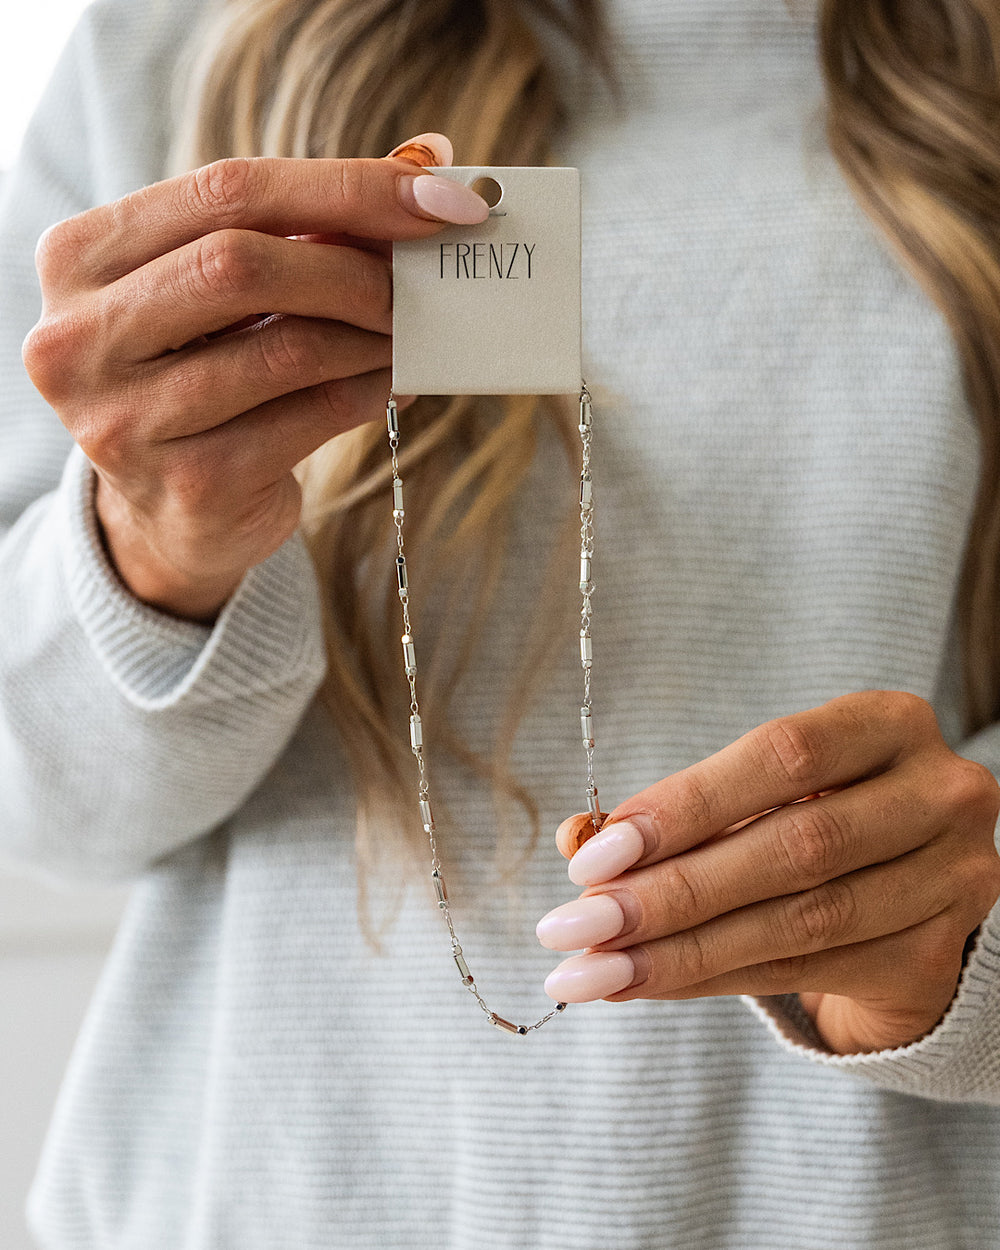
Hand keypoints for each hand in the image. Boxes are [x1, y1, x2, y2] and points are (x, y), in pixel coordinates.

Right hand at [22, 133, 487, 619]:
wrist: (169, 512)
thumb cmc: (201, 373)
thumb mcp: (219, 290)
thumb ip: (301, 221)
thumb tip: (425, 160)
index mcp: (78, 259)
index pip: (225, 190)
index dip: (345, 186)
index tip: (441, 194)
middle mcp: (82, 339)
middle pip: (241, 265)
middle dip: (354, 267)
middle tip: (420, 279)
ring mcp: (130, 421)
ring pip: (286, 349)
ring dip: (371, 335)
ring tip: (410, 331)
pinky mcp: (194, 485)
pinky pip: (312, 418)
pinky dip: (371, 391)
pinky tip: (394, 381)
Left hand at [538, 691, 999, 1053]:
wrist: (909, 889)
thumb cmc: (814, 813)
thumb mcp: (761, 789)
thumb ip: (679, 808)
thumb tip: (581, 838)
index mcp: (889, 724)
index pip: (782, 756)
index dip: (686, 806)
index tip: (594, 857)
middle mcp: (938, 795)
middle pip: (794, 848)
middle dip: (671, 892)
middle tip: (577, 926)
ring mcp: (951, 878)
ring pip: (800, 922)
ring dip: (680, 951)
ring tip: (593, 970)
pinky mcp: (937, 956)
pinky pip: (808, 973)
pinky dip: (713, 979)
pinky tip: (646, 983)